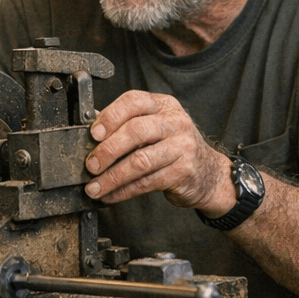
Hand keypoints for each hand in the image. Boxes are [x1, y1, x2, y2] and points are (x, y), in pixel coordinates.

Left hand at [84, 90, 233, 211]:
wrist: (208, 173)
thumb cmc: (173, 147)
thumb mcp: (155, 127)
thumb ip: (126, 125)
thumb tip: (91, 132)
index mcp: (164, 105)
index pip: (134, 101)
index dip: (110, 117)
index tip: (93, 134)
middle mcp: (176, 122)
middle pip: (136, 131)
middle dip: (108, 150)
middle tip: (90, 165)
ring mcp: (182, 147)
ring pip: (140, 161)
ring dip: (112, 177)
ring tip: (94, 187)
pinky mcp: (183, 172)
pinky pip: (147, 182)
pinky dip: (124, 191)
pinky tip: (110, 195)